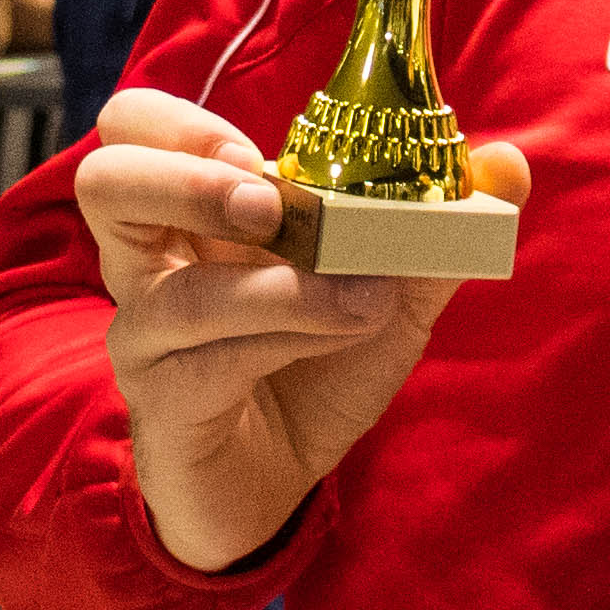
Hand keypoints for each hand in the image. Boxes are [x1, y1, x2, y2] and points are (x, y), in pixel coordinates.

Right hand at [81, 89, 527, 573]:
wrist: (272, 486)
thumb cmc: (309, 371)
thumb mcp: (385, 293)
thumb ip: (438, 230)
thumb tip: (505, 163)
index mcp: (190, 214)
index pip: (132, 129)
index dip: (179, 123)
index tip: (256, 149)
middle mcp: (149, 264)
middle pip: (103, 181)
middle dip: (188, 176)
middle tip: (270, 202)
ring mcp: (147, 337)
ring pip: (175, 292)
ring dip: (278, 286)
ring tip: (356, 295)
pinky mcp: (164, 403)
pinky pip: (209, 364)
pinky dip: (287, 340)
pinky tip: (340, 334)